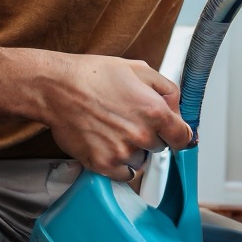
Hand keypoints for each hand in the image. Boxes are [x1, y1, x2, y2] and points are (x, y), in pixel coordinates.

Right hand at [41, 54, 192, 181]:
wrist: (58, 87)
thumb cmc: (94, 74)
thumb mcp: (138, 68)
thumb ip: (167, 89)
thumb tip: (178, 110)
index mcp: (155, 110)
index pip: (183, 137)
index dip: (177, 133)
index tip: (172, 132)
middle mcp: (141, 134)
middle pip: (160, 147)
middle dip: (150, 135)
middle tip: (129, 118)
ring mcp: (122, 152)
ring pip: (141, 160)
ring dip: (133, 149)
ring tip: (113, 128)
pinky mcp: (103, 165)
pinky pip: (123, 174)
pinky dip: (118, 163)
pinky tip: (106, 142)